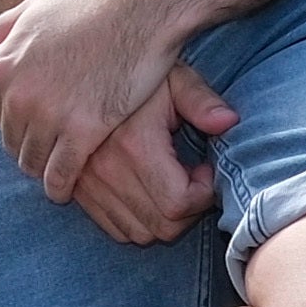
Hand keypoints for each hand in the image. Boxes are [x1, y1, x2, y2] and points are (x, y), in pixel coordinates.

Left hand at [0, 0, 193, 200]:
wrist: (139, 14)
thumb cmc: (88, 10)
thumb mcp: (30, 12)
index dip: (17, 124)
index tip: (36, 127)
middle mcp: (17, 95)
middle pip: (12, 142)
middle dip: (29, 148)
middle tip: (51, 150)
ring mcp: (49, 115)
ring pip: (33, 161)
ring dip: (43, 170)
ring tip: (59, 171)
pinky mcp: (82, 131)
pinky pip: (60, 173)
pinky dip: (60, 186)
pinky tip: (66, 189)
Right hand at [64, 73, 231, 248]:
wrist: (83, 73)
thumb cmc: (139, 74)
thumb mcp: (175, 78)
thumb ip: (202, 101)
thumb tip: (228, 122)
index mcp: (134, 144)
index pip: (178, 203)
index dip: (203, 194)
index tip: (205, 168)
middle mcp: (105, 171)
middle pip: (161, 227)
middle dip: (189, 211)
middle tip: (194, 180)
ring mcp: (86, 184)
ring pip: (139, 233)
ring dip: (164, 219)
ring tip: (173, 184)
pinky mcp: (77, 190)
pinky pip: (114, 229)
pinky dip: (139, 220)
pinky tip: (149, 190)